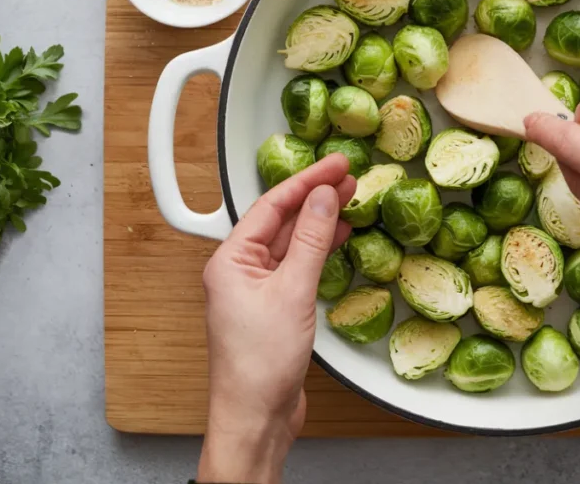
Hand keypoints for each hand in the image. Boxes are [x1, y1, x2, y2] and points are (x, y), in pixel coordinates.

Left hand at [197, 154, 355, 483]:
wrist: (255, 416)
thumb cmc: (259, 364)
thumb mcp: (292, 291)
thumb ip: (310, 240)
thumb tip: (323, 198)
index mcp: (230, 260)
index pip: (272, 204)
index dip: (307, 179)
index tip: (336, 163)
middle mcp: (240, 270)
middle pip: (281, 220)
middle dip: (315, 196)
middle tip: (348, 176)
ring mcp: (257, 290)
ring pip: (290, 242)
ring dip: (319, 221)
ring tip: (349, 199)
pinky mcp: (274, 308)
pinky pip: (297, 265)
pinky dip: (318, 249)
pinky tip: (337, 239)